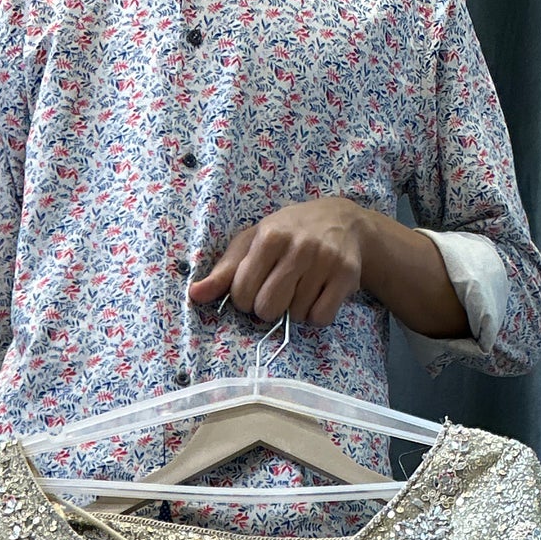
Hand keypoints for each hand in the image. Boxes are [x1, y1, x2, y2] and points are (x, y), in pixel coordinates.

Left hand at [189, 196, 367, 329]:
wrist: (343, 221)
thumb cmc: (289, 233)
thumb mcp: (254, 242)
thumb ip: (224, 271)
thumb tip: (194, 295)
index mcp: (270, 236)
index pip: (242, 293)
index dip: (245, 298)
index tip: (255, 286)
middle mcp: (299, 246)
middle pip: (268, 309)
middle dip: (268, 308)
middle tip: (278, 291)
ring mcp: (325, 260)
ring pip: (296, 316)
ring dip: (295, 310)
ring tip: (302, 287)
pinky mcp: (346, 276)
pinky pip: (321, 317)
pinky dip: (316, 314)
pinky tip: (317, 295)